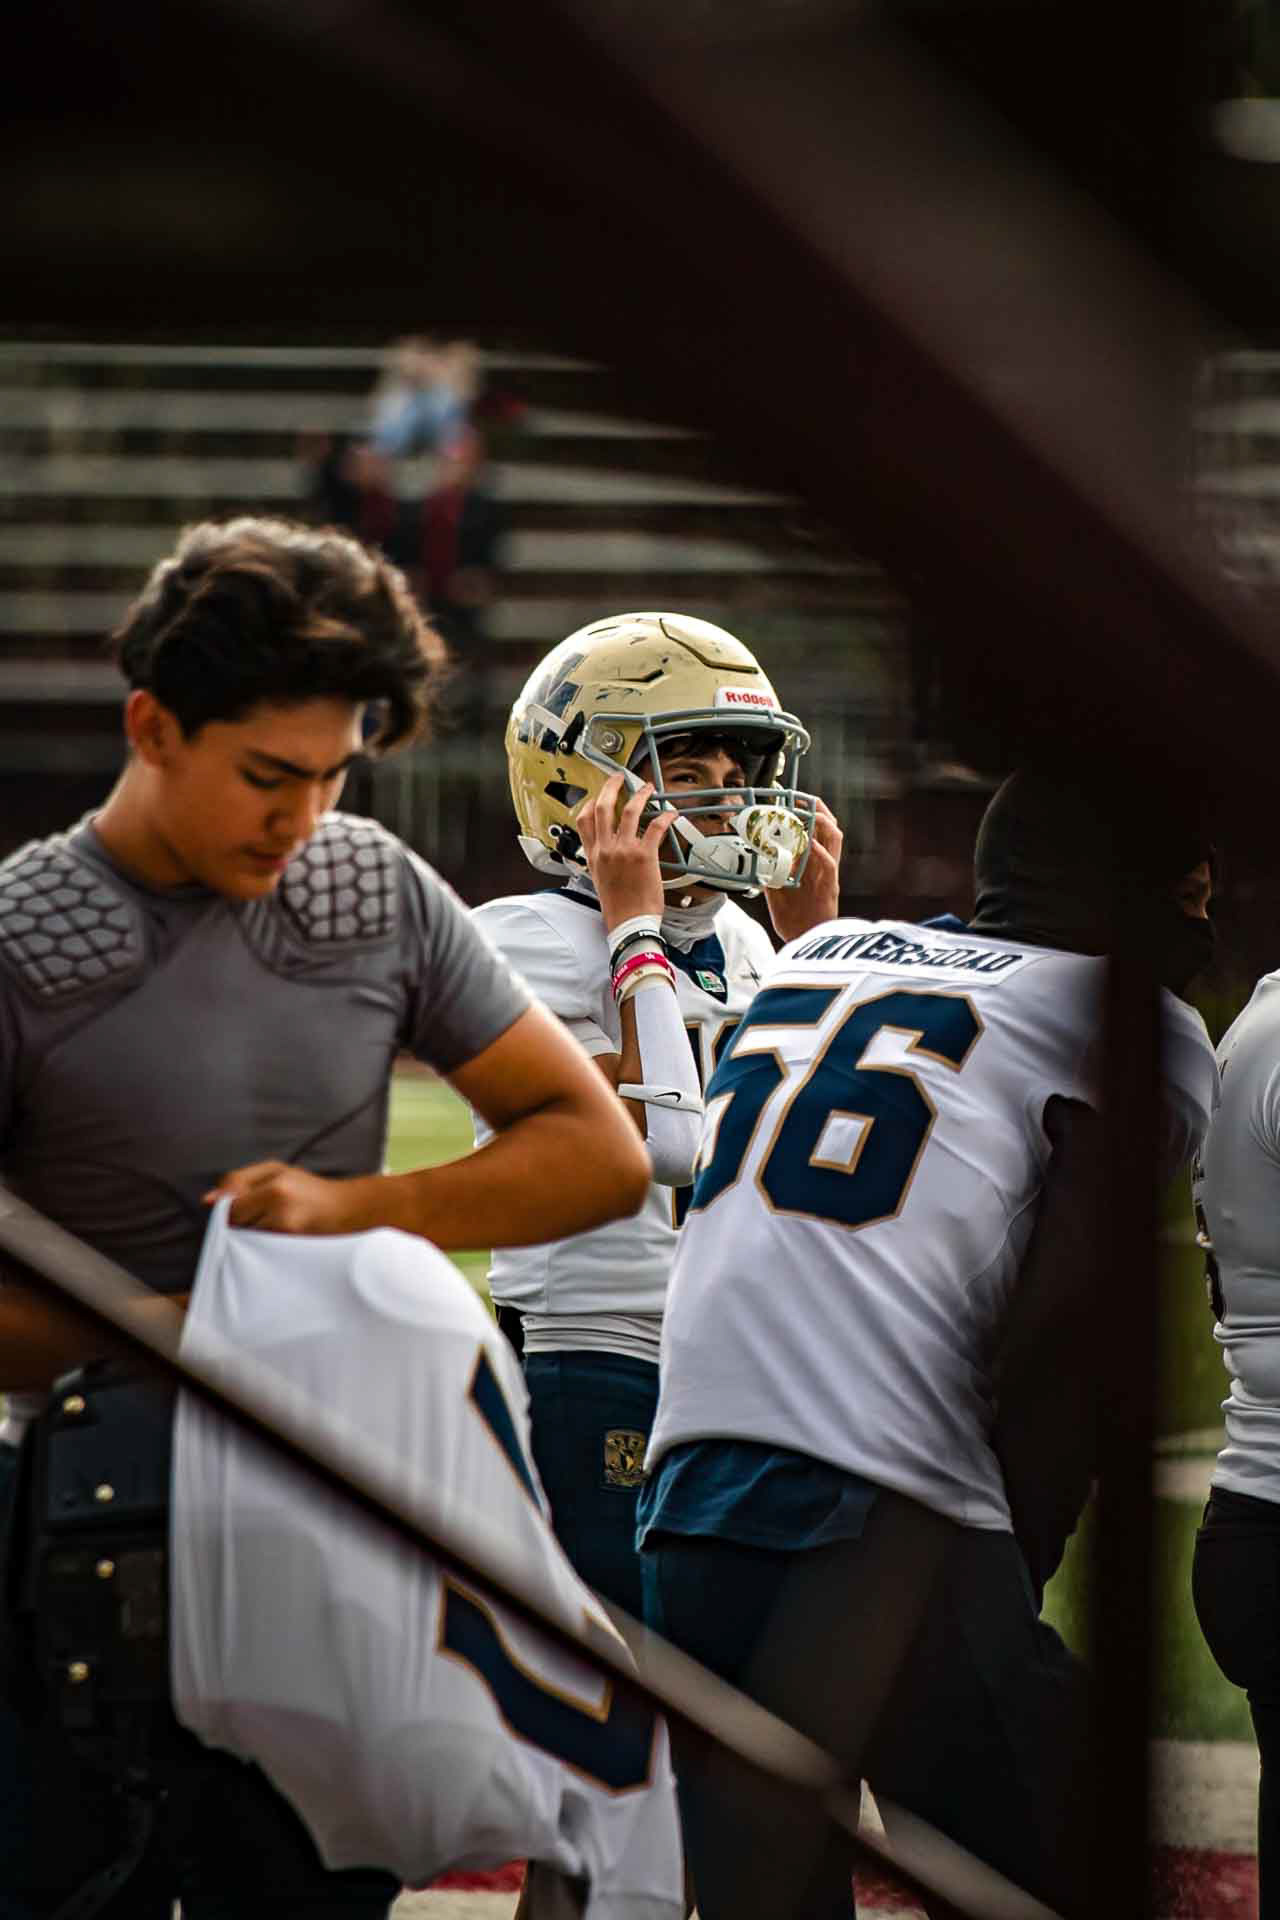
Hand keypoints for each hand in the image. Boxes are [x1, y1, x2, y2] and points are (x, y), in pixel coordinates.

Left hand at [204, 1161, 364, 1234]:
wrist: (351, 1210)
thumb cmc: (311, 1190)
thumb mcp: (280, 1171)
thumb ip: (242, 1180)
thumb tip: (207, 1201)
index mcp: (274, 1181)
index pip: (230, 1198)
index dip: (230, 1206)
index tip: (242, 1209)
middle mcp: (279, 1200)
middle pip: (235, 1219)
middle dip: (241, 1221)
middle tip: (264, 1217)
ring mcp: (285, 1225)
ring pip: (246, 1236)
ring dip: (252, 1235)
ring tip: (275, 1226)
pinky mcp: (291, 1243)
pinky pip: (261, 1248)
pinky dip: (264, 1245)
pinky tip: (281, 1237)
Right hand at [575, 773, 676, 929]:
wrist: (629, 923)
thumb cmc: (618, 907)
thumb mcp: (600, 881)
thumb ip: (603, 861)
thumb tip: (609, 851)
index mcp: (594, 856)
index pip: (584, 821)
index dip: (591, 803)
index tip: (599, 796)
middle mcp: (606, 849)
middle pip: (603, 808)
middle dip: (612, 787)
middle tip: (619, 778)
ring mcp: (625, 851)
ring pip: (629, 811)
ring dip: (640, 795)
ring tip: (647, 788)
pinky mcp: (645, 855)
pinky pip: (655, 827)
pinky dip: (664, 816)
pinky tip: (670, 814)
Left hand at [764, 796, 843, 943]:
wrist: (805, 941)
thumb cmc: (795, 918)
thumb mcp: (779, 889)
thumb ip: (771, 872)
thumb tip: (754, 858)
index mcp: (814, 864)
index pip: (815, 831)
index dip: (807, 813)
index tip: (792, 799)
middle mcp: (823, 865)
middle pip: (829, 829)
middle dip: (818, 809)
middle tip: (801, 797)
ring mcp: (828, 875)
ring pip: (834, 840)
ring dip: (822, 822)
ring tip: (808, 810)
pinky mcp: (830, 888)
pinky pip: (829, 864)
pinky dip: (819, 850)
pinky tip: (810, 842)